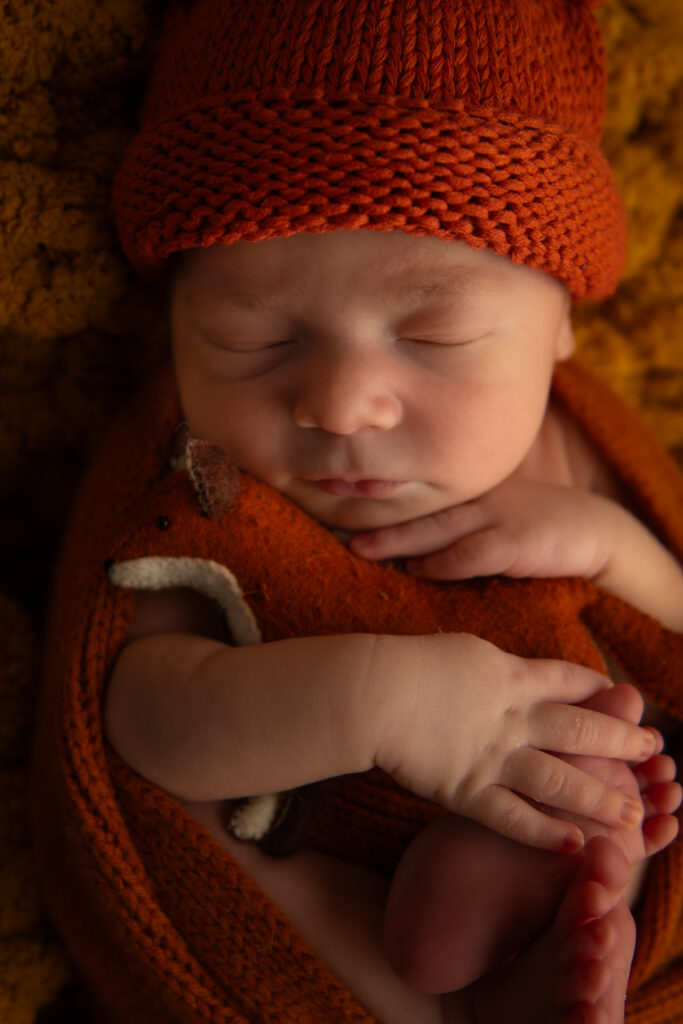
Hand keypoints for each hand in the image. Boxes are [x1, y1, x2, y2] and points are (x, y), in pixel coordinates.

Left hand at [351, 477, 621, 580]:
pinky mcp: (518, 541)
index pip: (423, 499)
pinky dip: (444, 562)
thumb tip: (413, 552)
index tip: (345, 514)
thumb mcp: (496, 517)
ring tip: (363, 550)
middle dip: (380, 523)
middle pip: (421, 511)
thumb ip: (459, 527)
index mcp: (473, 492)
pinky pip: (473, 552)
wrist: (596, 531)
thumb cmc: (538, 529)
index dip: (384, 507)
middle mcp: (480, 498)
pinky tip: (418, 570)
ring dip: (399, 541)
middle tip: (342, 534)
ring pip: (438, 528)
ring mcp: (499, 516)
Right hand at [366, 633, 659, 853]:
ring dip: (599, 798)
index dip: (601, 691)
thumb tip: (512, 670)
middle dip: (621, 743)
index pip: (569, 681)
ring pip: (560, 781)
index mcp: (510, 674)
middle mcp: (512, 717)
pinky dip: (546, 834)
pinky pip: (514, 818)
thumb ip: (494, 667)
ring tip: (631, 814)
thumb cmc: (408, 663)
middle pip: (580, 732)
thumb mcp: (461, 650)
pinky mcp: (467, 791)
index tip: (626, 699)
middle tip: (652, 752)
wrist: (373, 691)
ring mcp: (493, 757)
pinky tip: (573, 845)